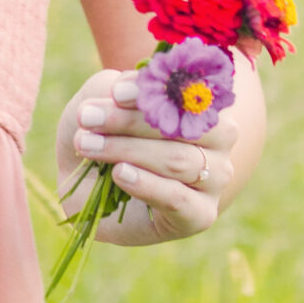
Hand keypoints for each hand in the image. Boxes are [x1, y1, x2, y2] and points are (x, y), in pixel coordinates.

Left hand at [55, 68, 237, 245]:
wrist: (91, 192)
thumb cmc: (102, 138)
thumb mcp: (100, 106)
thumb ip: (112, 91)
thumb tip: (123, 88)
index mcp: (199, 104)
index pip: (182, 92)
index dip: (150, 91)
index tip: (115, 92)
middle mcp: (217, 140)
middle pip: (181, 126)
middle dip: (130, 121)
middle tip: (86, 118)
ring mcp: (214, 179)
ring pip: (178, 160)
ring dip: (128, 150)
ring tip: (88, 146)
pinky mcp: (201, 214)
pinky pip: (178, 198)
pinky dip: (147, 184)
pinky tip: (120, 174)